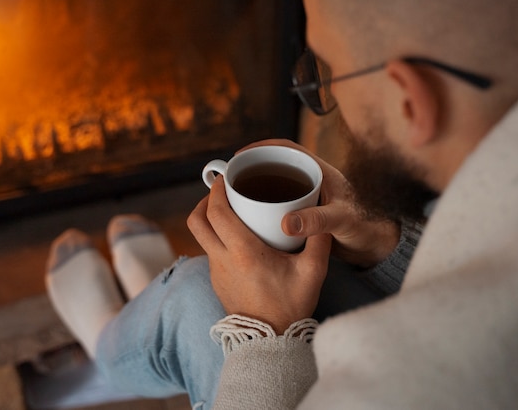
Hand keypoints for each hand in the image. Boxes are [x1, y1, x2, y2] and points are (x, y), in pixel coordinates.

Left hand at [187, 176, 331, 333]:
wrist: (271, 340)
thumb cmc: (291, 306)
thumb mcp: (313, 272)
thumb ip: (319, 240)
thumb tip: (320, 216)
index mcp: (243, 253)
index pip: (217, 213)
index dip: (217, 191)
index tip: (227, 178)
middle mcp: (223, 260)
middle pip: (197, 221)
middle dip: (205, 201)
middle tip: (222, 191)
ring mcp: (217, 272)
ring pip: (201, 236)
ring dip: (211, 219)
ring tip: (232, 210)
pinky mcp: (217, 281)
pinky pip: (210, 251)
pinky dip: (218, 237)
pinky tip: (238, 237)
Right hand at [239, 139, 399, 267]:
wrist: (375, 245)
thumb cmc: (365, 226)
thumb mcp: (341, 221)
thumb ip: (317, 220)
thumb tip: (286, 223)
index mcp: (320, 171)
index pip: (287, 149)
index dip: (262, 147)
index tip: (239, 155)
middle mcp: (311, 181)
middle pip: (276, 166)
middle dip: (252, 169)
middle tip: (228, 181)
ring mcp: (307, 197)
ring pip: (275, 186)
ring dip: (255, 189)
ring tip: (233, 199)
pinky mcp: (304, 213)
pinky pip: (278, 204)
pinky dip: (263, 208)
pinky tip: (249, 218)